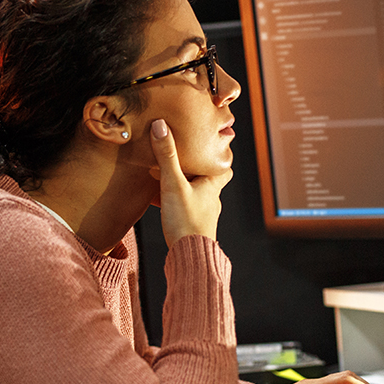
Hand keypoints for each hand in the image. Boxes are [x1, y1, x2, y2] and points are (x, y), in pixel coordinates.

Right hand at [148, 119, 231, 246]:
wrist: (188, 257)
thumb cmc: (186, 221)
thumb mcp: (173, 184)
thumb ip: (166, 156)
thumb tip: (161, 126)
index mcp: (212, 186)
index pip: (224, 168)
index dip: (218, 157)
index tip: (208, 147)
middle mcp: (211, 200)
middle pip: (207, 180)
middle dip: (195, 171)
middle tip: (181, 161)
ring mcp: (203, 215)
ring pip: (194, 195)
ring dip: (182, 187)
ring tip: (164, 178)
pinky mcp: (191, 227)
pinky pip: (184, 209)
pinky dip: (174, 203)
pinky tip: (159, 203)